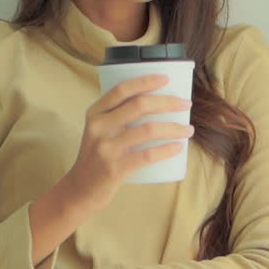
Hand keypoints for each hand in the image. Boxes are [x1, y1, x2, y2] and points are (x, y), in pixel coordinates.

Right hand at [61, 74, 193, 212]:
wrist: (80, 190)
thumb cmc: (96, 158)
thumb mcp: (99, 132)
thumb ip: (117, 118)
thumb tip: (156, 105)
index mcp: (95, 114)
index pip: (121, 90)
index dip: (146, 81)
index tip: (166, 79)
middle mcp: (99, 127)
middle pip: (139, 105)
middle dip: (168, 102)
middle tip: (185, 104)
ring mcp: (107, 148)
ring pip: (148, 129)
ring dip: (174, 128)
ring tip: (188, 130)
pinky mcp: (115, 168)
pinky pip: (148, 155)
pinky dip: (167, 149)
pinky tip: (178, 147)